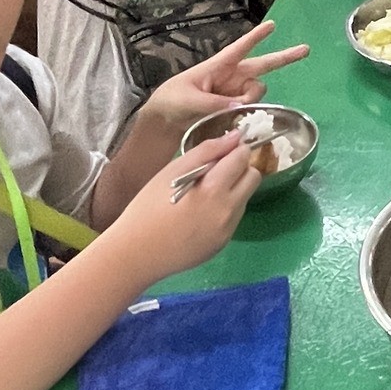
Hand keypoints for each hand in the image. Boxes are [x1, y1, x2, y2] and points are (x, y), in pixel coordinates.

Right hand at [110, 130, 259, 282]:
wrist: (136, 252)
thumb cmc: (148, 207)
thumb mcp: (172, 170)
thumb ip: (207, 151)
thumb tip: (236, 136)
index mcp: (213, 188)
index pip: (243, 158)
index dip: (235, 149)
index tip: (222, 152)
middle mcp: (227, 210)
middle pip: (253, 177)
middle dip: (240, 168)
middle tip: (215, 171)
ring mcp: (228, 230)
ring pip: (245, 197)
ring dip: (233, 189)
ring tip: (204, 194)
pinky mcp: (223, 243)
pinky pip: (234, 217)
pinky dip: (225, 209)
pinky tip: (200, 214)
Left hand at [142, 20, 310, 136]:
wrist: (163, 123)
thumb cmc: (172, 101)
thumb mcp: (189, 100)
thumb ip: (215, 103)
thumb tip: (238, 107)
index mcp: (218, 66)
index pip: (240, 48)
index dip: (256, 37)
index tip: (273, 25)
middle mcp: (232, 77)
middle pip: (263, 65)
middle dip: (284, 57)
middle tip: (306, 49)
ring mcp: (235, 93)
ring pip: (257, 93)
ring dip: (250, 102)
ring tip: (228, 113)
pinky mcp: (235, 109)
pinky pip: (251, 109)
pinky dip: (247, 115)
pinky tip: (234, 121)